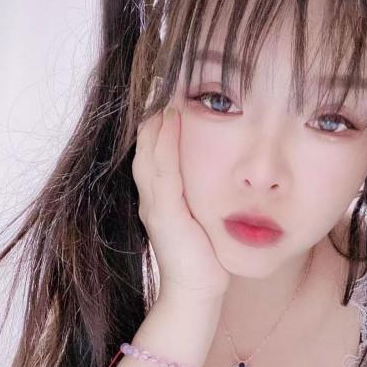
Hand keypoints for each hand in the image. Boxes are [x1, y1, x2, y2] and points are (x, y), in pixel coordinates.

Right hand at [133, 103, 230, 302]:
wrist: (198, 291)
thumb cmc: (205, 255)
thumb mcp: (201, 216)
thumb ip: (200, 193)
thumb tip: (221, 171)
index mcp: (160, 195)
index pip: (155, 149)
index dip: (159, 119)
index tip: (170, 87)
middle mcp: (151, 195)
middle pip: (146, 144)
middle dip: (153, 111)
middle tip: (161, 74)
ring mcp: (154, 203)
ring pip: (149, 151)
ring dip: (156, 119)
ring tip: (163, 86)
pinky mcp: (164, 213)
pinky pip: (162, 170)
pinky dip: (165, 143)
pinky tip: (172, 119)